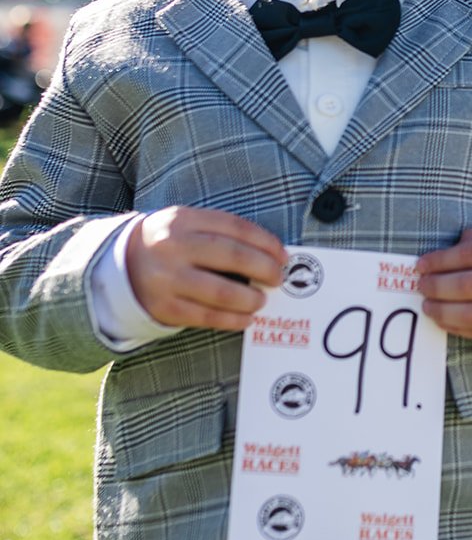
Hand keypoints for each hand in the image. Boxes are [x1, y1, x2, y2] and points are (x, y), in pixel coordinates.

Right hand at [126, 206, 286, 330]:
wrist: (119, 267)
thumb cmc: (167, 244)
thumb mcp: (185, 225)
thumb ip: (220, 233)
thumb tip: (268, 254)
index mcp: (182, 220)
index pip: (234, 227)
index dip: (264, 242)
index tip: (283, 254)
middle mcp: (173, 247)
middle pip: (231, 256)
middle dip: (263, 268)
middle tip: (278, 277)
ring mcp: (167, 279)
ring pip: (221, 292)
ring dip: (250, 298)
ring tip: (261, 300)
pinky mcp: (165, 308)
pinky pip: (207, 316)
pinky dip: (233, 319)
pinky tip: (247, 318)